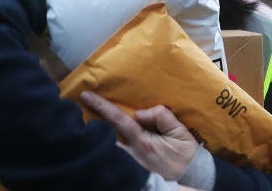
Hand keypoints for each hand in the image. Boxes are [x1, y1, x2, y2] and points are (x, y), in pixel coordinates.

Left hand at [80, 91, 198, 179]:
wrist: (191, 175)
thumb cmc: (185, 152)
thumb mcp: (179, 130)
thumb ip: (161, 116)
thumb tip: (140, 112)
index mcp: (144, 142)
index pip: (119, 121)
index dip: (102, 107)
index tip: (86, 96)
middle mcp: (132, 154)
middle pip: (105, 136)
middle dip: (91, 123)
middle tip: (79, 108)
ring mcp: (130, 164)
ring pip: (108, 146)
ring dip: (98, 134)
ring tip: (88, 121)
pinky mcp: (131, 169)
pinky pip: (115, 155)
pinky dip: (107, 145)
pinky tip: (102, 137)